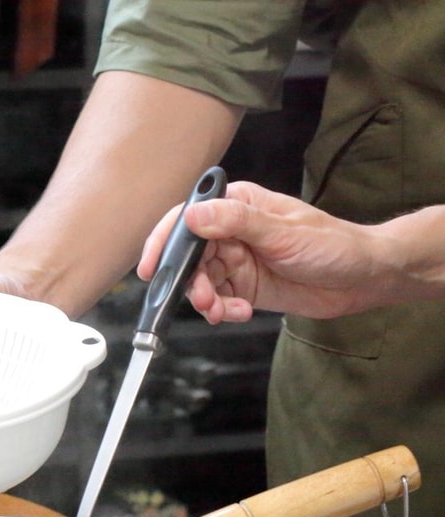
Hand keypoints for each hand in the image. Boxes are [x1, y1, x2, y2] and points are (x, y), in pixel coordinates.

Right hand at [138, 181, 379, 322]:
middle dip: (190, 281)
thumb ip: (236, 221)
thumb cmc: (332, 244)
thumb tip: (194, 215)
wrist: (363, 278)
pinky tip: (241, 311)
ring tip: (222, 310)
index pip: (187, 219)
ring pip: (201, 281)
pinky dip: (223, 309)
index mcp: (235, 205)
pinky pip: (219, 299)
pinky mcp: (244, 286)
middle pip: (189, 256)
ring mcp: (236, 260)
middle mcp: (229, 231)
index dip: (164, 242)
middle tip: (203, 299)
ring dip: (206, 299)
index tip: (153, 268)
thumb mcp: (283, 232)